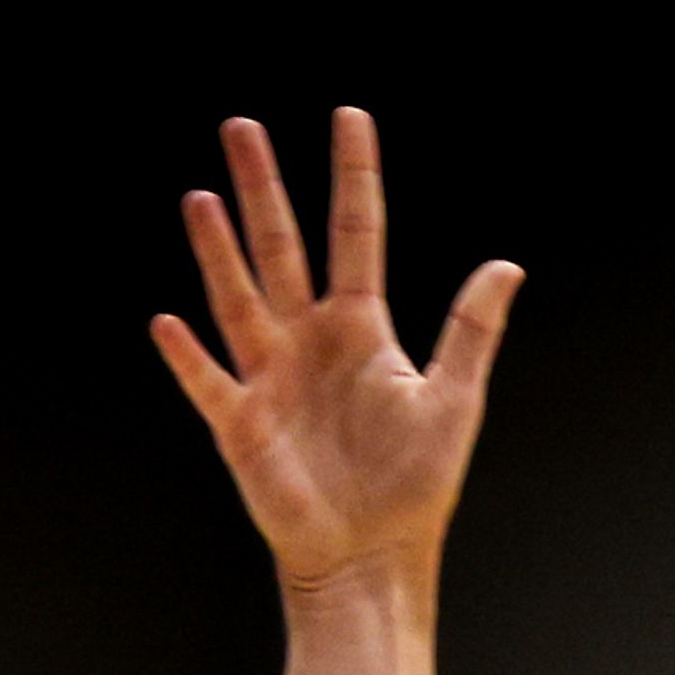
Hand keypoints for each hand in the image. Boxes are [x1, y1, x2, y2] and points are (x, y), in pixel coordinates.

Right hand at [153, 111, 520, 591]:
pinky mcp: (241, 424)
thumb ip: (471, 330)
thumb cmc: (416, 487)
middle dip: (263, 188)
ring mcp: (270, 378)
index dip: (353, 177)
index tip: (348, 117)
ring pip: (238, 297)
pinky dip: (189, 357)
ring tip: (202, 196)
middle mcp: (309, 341)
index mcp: (362, 329)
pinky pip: (209, 382)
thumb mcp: (453, 400)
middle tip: (242, 126)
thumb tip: (507, 265)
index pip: (356, 235)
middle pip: (281, 247)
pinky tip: (167, 321)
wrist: (374, 557)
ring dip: (219, 250)